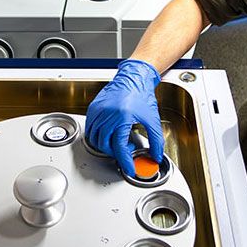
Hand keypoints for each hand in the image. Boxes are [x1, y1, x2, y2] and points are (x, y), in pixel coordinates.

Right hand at [85, 59, 163, 176]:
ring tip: (118, 140)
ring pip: (95, 139)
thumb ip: (156, 140)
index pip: (120, 147)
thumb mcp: (152, 119)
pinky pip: (90, 129)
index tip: (129, 168)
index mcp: (123, 117)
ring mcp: (99, 111)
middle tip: (126, 149)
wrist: (133, 78)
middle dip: (115, 152)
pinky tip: (109, 133)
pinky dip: (97, 136)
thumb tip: (156, 155)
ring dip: (105, 145)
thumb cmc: (142, 95)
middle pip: (105, 145)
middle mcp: (108, 114)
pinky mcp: (93, 108)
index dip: (125, 161)